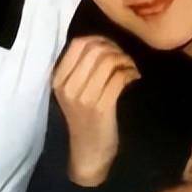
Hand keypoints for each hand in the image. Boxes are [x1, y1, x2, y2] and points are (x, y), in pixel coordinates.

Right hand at [52, 35, 139, 185]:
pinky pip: (119, 78)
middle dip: (115, 49)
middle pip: (95, 50)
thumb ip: (80, 68)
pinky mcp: (101, 108)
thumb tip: (102, 42)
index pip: (78, 44)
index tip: (112, 47)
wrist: (88, 153)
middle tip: (125, 58)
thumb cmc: (84, 118)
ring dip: (125, 60)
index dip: (99, 39)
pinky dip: (130, 73)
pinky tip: (134, 77)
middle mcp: (68, 86)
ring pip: (108, 61)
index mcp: (58, 79)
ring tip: (130, 67)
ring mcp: (83, 98)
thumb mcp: (72, 92)